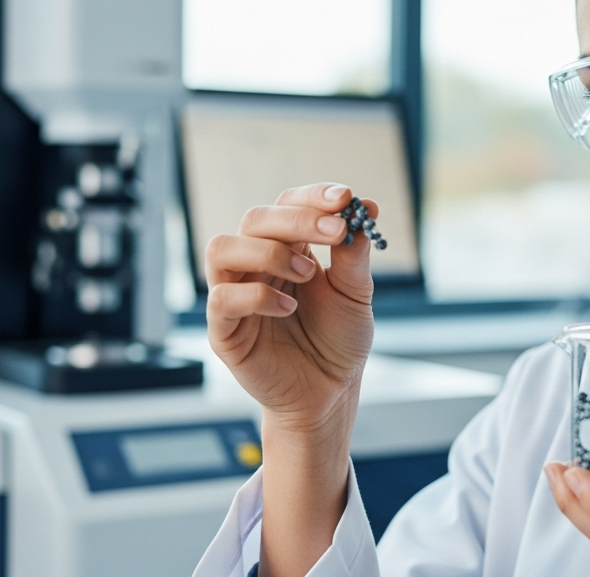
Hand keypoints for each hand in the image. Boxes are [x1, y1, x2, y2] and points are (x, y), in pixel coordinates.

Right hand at [205, 183, 375, 433]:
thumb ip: (354, 253)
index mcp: (288, 248)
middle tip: (336, 233)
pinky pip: (222, 298)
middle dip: (297, 220)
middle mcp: (255, 265)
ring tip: (307, 274)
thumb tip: (368, 205)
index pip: (286, 204)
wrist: (331, 392)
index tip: (344, 198)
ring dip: (268, 251)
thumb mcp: (355, 293)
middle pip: (255, 218)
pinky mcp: (224, 330)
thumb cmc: (339, 340)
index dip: (312, 197)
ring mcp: (235, 295)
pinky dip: (256, 296)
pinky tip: (289, 308)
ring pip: (222, 248)